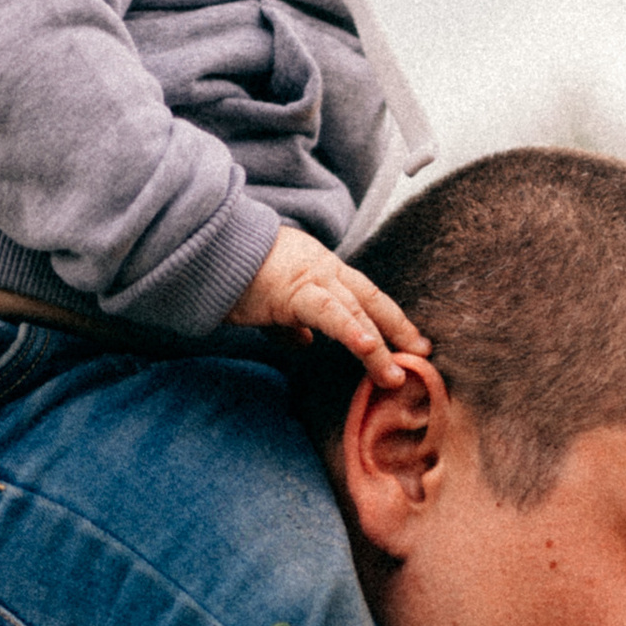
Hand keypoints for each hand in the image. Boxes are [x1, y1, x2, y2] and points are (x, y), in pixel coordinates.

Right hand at [231, 226, 430, 388]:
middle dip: (397, 329)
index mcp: (319, 269)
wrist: (204, 251)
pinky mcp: (293, 290)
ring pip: (356, 310)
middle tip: (421, 355)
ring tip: (394, 374)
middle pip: (370, 300)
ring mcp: (311, 277)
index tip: (410, 342)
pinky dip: (351, 331)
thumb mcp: (269, 303)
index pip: (362, 295)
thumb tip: (306, 342)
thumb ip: (290, 323)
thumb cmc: (231, 275)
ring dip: (377, 345)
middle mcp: (322, 268)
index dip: (388, 318)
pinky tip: (368, 347)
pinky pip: (329, 313)